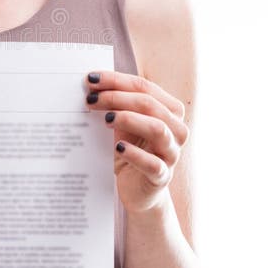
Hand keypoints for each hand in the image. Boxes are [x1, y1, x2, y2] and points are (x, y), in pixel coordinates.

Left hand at [84, 70, 188, 213]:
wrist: (136, 188)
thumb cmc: (130, 150)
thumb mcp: (123, 124)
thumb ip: (115, 105)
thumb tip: (91, 83)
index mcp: (170, 111)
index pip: (145, 87)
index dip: (117, 80)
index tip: (91, 79)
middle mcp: (177, 129)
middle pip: (150, 104)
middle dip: (117, 97)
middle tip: (91, 99)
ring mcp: (172, 154)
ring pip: (157, 129)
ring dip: (129, 119)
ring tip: (106, 120)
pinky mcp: (162, 177)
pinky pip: (152, 163)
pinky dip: (134, 153)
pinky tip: (117, 148)